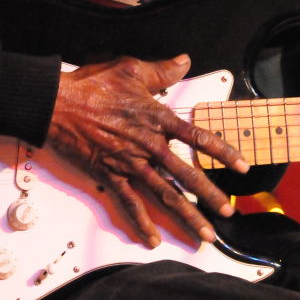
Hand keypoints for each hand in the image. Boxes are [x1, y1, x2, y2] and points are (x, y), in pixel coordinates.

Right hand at [47, 53, 249, 247]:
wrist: (57, 104)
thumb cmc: (91, 86)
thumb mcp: (130, 69)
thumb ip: (161, 70)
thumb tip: (184, 61)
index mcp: (156, 118)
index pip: (198, 137)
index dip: (223, 152)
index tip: (242, 167)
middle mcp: (147, 144)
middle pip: (185, 174)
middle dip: (209, 196)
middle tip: (227, 212)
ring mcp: (129, 163)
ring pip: (164, 194)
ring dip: (186, 216)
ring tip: (204, 235)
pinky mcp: (109, 175)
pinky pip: (129, 203)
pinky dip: (141, 222)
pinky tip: (152, 238)